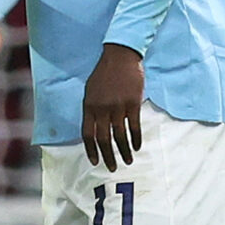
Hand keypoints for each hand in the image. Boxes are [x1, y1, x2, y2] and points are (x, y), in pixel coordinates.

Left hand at [81, 43, 143, 169]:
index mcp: (89, 107)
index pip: (88, 134)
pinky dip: (136, 138)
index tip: (95, 161)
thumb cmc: (104, 73)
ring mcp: (117, 107)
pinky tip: (137, 146)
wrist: (120, 57)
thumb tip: (93, 128)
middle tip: (112, 167)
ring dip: (124, 151)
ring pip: (119, 135)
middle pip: (103, 139)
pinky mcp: (132, 104)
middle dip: (108, 156)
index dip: (91, 150)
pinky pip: (134, 126)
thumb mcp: (90, 91)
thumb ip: (91, 110)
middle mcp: (102, 109)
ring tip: (128, 160)